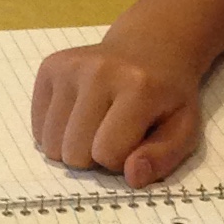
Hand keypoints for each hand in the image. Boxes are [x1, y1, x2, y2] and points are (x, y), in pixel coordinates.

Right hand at [31, 43, 202, 185]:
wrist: (149, 46)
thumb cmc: (168, 95)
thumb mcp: (184, 129)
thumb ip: (163, 158)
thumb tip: (131, 177)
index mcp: (138, 88)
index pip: (108, 153)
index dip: (121, 161)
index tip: (134, 143)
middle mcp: (98, 72)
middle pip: (74, 153)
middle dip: (94, 157)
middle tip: (114, 134)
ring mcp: (69, 67)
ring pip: (51, 144)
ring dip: (73, 147)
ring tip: (96, 126)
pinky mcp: (49, 68)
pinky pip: (38, 128)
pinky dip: (57, 133)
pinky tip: (79, 114)